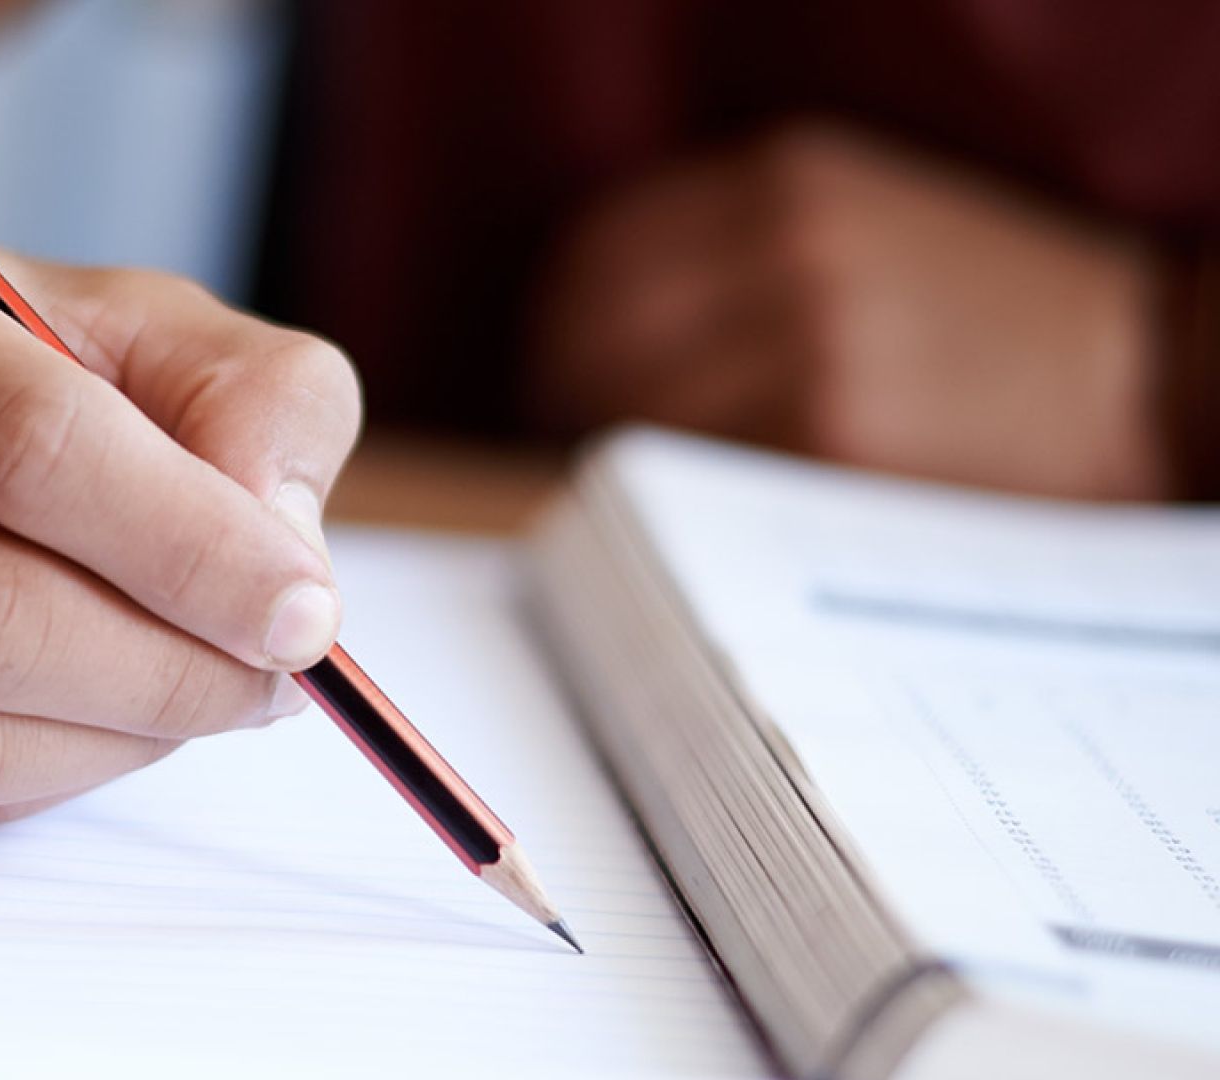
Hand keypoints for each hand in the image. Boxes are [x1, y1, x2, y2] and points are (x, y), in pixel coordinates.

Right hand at [0, 224, 359, 826]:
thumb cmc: (8, 364)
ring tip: (202, 690)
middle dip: (167, 667)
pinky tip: (98, 714)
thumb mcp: (153, 327)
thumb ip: (254, 399)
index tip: (306, 611)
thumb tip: (278, 551)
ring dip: (116, 739)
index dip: (188, 546)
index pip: (22, 442)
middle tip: (277, 675)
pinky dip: (46, 776)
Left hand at [532, 122, 1169, 498]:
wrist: (1141, 373)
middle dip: (568, 399)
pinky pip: (698, 471)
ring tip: (640, 489)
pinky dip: (677, 499)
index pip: (591, 255)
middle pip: (590, 336)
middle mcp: (784, 244)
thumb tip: (599, 335)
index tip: (556, 375)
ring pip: (633, 411)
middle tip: (580, 448)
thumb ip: (736, 251)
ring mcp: (808, 338)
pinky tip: (698, 516)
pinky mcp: (833, 434)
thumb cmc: (991, 314)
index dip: (557, 328)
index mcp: (782, 176)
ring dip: (614, 457)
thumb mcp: (862, 220)